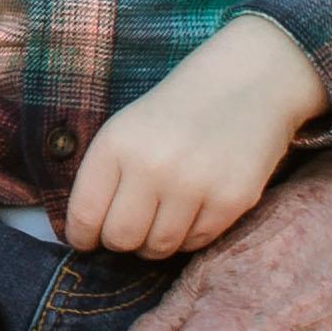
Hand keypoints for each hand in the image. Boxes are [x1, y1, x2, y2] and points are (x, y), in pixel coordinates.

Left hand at [64, 13, 324, 256]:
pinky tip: (191, 211)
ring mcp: (194, 185)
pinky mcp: (231, 200)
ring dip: (154, 243)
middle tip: (131, 227)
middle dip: (120, 241)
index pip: (84, 216)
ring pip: (158, 248)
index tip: (89, 239)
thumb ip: (103, 177)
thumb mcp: (126, 128)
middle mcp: (152, 166)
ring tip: (161, 218)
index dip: (82, 236)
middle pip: (120, 239)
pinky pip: (195, 243)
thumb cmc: (177, 110)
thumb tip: (85, 233)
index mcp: (116, 144)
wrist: (249, 82)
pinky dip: (188, 236)